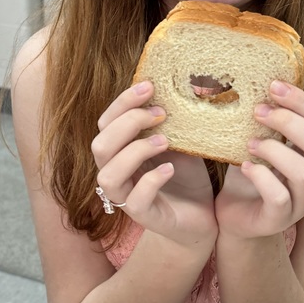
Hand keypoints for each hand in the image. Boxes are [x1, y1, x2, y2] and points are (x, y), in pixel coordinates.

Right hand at [91, 81, 216, 248]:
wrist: (204, 216)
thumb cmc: (186, 177)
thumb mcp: (179, 142)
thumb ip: (171, 122)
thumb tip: (179, 87)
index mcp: (120, 152)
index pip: (106, 123)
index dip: (122, 102)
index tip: (149, 86)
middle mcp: (117, 173)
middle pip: (99, 145)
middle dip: (127, 124)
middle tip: (160, 113)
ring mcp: (126, 197)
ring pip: (108, 174)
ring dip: (134, 152)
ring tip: (164, 142)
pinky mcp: (144, 216)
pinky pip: (134, 200)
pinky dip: (151, 180)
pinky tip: (170, 169)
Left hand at [214, 81, 303, 238]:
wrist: (235, 215)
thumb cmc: (252, 171)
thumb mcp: (262, 138)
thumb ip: (267, 115)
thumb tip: (252, 74)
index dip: (303, 101)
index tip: (273, 84)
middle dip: (291, 123)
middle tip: (258, 111)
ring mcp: (301, 201)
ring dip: (276, 151)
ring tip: (250, 143)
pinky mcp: (280, 219)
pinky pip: (280, 198)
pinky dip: (262, 178)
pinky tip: (246, 167)